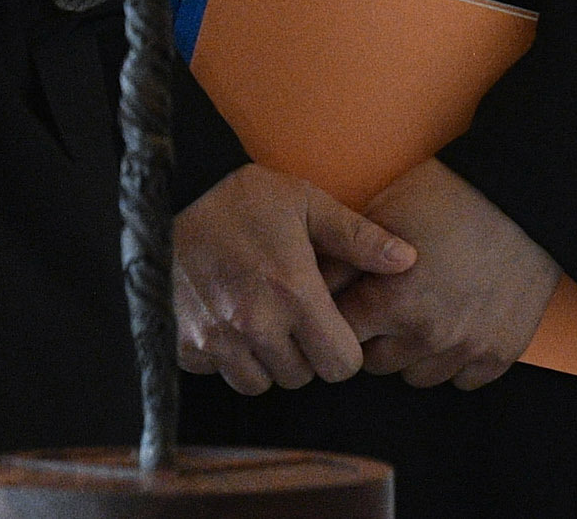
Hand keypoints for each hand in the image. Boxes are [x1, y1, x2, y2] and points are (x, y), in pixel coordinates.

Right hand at [173, 164, 417, 393]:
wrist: (169, 194)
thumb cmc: (244, 198)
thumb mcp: (306, 203)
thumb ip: (359, 237)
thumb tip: (408, 260)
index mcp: (294, 293)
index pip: (340, 365)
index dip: (343, 348)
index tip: (332, 323)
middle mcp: (256, 325)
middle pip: (302, 377)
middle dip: (305, 353)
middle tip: (295, 315)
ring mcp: (217, 339)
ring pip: (260, 382)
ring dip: (267, 360)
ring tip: (263, 317)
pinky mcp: (185, 345)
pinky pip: (220, 372)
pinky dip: (229, 356)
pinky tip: (229, 318)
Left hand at [338, 159, 563, 389]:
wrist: (523, 193)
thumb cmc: (448, 195)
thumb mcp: (381, 215)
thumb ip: (342, 260)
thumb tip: (310, 289)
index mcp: (391, 301)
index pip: (339, 336)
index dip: (339, 316)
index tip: (350, 302)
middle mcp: (427, 335)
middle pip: (376, 364)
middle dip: (374, 337)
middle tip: (388, 305)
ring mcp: (467, 348)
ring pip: (418, 377)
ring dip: (414, 352)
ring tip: (425, 313)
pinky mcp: (501, 353)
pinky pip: (463, 381)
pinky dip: (456, 360)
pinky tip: (458, 324)